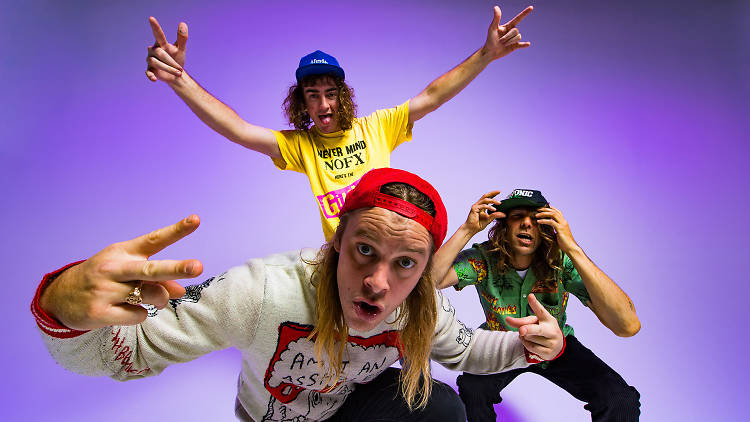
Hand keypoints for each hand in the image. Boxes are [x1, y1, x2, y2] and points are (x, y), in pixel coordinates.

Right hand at [39, 215, 203, 330]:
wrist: (61, 297)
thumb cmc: (106, 279)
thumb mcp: (128, 270)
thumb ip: (157, 277)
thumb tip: (180, 291)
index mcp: (124, 252)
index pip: (154, 239)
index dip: (177, 230)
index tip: (196, 220)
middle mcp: (114, 268)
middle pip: (151, 270)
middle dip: (176, 269)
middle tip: (198, 266)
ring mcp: (105, 290)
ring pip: (150, 296)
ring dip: (158, 299)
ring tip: (144, 298)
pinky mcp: (99, 312)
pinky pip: (138, 315)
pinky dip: (139, 315)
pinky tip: (123, 310)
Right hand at [145, 16, 187, 82]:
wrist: (176, 75)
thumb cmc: (177, 59)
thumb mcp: (181, 49)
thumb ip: (182, 38)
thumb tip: (183, 23)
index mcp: (160, 43)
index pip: (158, 34)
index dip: (155, 27)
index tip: (151, 18)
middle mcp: (153, 50)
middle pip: (160, 53)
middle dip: (171, 62)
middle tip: (181, 69)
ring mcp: (150, 60)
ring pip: (155, 62)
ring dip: (168, 68)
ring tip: (178, 73)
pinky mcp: (149, 70)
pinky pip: (148, 72)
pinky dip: (151, 75)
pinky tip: (154, 80)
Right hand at [464, 190, 504, 233]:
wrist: (471, 229)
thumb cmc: (478, 225)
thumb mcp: (489, 219)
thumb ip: (495, 215)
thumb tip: (504, 214)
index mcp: (481, 206)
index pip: (487, 198)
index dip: (493, 194)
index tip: (499, 192)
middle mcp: (478, 205)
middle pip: (485, 196)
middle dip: (492, 193)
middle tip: (499, 191)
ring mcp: (476, 206)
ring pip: (485, 200)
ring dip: (493, 200)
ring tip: (499, 203)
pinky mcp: (474, 209)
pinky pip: (483, 206)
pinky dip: (489, 207)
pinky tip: (494, 209)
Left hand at [482, 5, 532, 59]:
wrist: (490, 52)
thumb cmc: (490, 39)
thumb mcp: (492, 28)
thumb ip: (496, 18)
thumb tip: (496, 7)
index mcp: (508, 26)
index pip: (518, 18)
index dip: (525, 13)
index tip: (531, 7)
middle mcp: (512, 31)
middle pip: (516, 31)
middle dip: (507, 37)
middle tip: (500, 41)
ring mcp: (514, 39)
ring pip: (518, 37)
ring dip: (510, 41)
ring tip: (503, 44)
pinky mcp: (515, 46)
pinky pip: (521, 44)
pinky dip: (525, 44)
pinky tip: (528, 44)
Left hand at [505, 293, 563, 359]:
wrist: (557, 346)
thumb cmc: (542, 330)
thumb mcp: (535, 322)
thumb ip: (522, 321)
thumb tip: (507, 319)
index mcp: (548, 319)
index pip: (541, 310)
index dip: (535, 304)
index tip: (530, 296)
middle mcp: (552, 330)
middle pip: (537, 329)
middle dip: (529, 329)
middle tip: (521, 330)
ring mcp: (552, 342)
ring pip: (529, 338)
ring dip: (524, 336)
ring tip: (528, 334)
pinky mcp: (549, 353)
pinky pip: (530, 347)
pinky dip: (526, 344)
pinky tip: (528, 341)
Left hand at [535, 206, 577, 253]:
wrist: (571, 248)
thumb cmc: (565, 243)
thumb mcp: (559, 234)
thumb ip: (555, 229)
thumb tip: (548, 228)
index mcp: (564, 222)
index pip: (557, 212)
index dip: (550, 208)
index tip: (542, 208)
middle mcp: (564, 222)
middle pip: (554, 211)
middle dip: (545, 209)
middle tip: (538, 209)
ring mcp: (562, 224)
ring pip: (553, 214)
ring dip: (543, 213)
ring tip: (536, 215)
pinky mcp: (560, 229)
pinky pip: (551, 222)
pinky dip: (544, 220)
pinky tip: (538, 221)